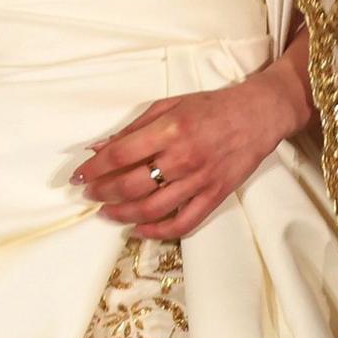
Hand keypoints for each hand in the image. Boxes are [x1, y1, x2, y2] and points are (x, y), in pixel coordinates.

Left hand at [75, 60, 310, 240]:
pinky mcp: (215, 196)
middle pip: (131, 185)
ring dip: (122, 214)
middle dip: (102, 193)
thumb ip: (133, 128)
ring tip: (107, 212)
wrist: (257, 115)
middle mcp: (183, 157)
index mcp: (170, 129)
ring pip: (152, 209)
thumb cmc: (211, 107)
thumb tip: (98, 147)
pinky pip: (183, 223)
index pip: (120, 155)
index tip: (79, 175)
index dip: (94, 169)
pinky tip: (139, 229)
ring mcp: (200, 180)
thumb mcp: (168, 106)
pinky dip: (157, 231)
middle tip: (89, 194)